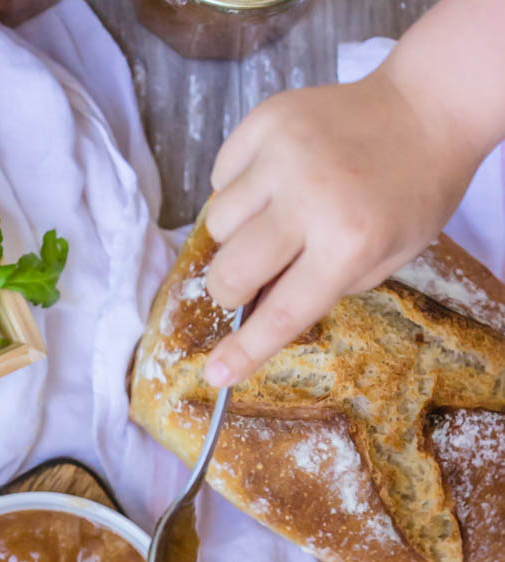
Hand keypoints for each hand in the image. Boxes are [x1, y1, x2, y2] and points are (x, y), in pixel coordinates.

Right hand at [202, 67, 480, 386]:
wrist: (426, 108)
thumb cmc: (409, 196)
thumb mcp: (382, 261)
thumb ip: (320, 288)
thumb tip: (255, 309)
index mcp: (348, 243)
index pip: (280, 312)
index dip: (244, 349)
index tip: (216, 373)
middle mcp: (311, 197)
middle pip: (231, 269)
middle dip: (230, 288)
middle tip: (247, 282)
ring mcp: (284, 152)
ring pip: (216, 222)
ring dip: (233, 235)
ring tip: (267, 220)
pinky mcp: (267, 119)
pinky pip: (220, 175)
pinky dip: (235, 189)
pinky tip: (269, 182)